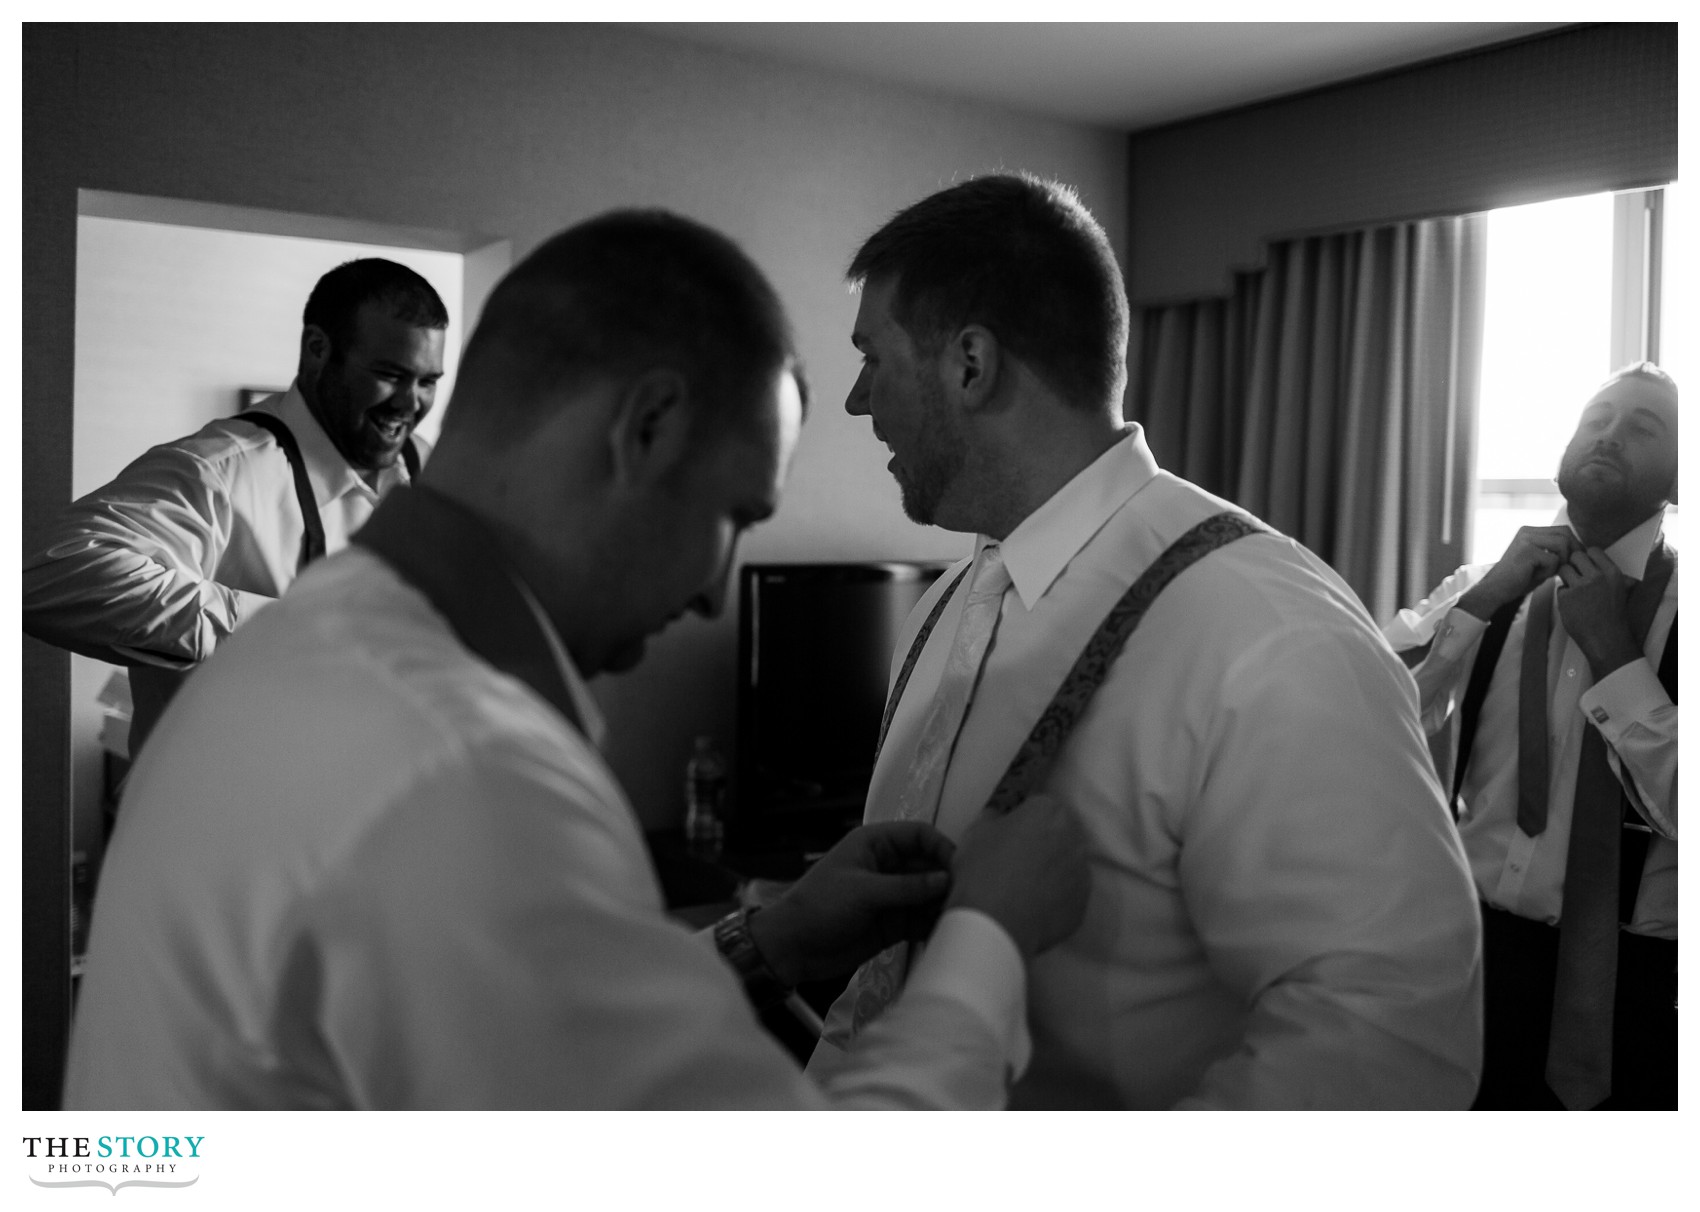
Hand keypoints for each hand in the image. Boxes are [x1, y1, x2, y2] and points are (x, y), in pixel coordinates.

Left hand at [746, 821, 953, 985]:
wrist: (793, 948)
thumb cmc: (821, 906)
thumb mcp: (864, 892)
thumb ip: (907, 887)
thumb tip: (947, 879)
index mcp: (875, 844)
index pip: (919, 835)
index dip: (942, 847)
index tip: (963, 868)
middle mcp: (888, 866)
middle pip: (929, 866)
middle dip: (948, 880)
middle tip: (971, 898)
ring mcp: (892, 896)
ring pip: (929, 894)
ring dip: (945, 905)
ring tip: (966, 919)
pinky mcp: (894, 923)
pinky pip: (921, 919)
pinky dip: (934, 925)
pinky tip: (951, 934)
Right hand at [946, 792, 1089, 958]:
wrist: (996, 925)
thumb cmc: (982, 871)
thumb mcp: (975, 833)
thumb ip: (993, 818)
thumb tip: (1000, 817)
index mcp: (1049, 811)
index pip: (1039, 805)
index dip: (1022, 819)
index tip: (1008, 835)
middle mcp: (1074, 837)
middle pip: (1059, 833)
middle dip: (1042, 842)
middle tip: (1015, 861)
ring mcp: (1083, 873)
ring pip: (1067, 864)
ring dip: (1052, 870)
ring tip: (1024, 888)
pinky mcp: (1082, 904)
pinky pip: (1069, 894)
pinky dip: (1055, 897)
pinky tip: (1033, 907)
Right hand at [1457, 526, 1579, 620]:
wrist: (1494, 590)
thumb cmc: (1518, 580)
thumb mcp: (1539, 561)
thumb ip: (1555, 552)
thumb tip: (1580, 550)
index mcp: (1529, 531)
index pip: (1563, 530)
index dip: (1573, 545)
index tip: (1572, 562)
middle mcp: (1527, 531)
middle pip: (1565, 533)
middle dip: (1571, 551)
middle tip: (1566, 568)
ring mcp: (1526, 539)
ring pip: (1562, 544)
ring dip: (1560, 562)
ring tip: (1547, 572)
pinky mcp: (1527, 550)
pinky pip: (1553, 559)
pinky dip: (1549, 571)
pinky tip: (1535, 576)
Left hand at [1555, 547, 1639, 679]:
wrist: (1607, 637)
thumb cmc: (1614, 614)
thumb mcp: (1620, 589)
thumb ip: (1610, 574)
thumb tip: (1599, 560)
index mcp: (1612, 572)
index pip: (1593, 550)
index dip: (1586, 557)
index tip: (1585, 565)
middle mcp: (1596, 576)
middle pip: (1575, 556)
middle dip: (1573, 564)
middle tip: (1576, 576)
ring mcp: (1580, 586)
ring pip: (1563, 569)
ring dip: (1566, 577)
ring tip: (1574, 590)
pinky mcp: (1565, 597)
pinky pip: (1560, 588)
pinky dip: (1564, 595)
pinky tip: (1573, 605)